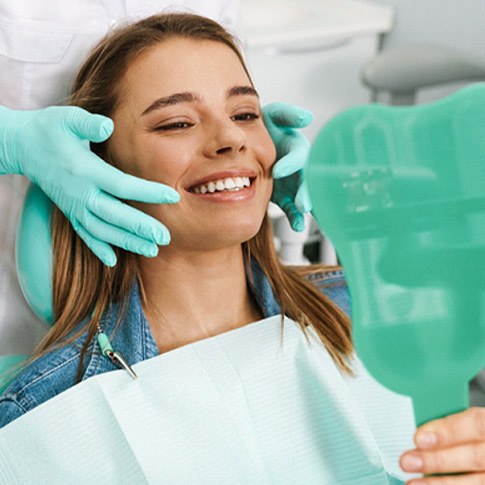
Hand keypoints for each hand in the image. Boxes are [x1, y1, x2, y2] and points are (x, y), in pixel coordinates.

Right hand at [0, 106, 179, 265]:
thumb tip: (109, 126)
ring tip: (151, 250)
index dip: (148, 192)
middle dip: (140, 228)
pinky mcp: (70, 212)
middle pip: (114, 215)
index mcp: (85, 170)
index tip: (173, 196)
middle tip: (165, 237)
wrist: (23, 146)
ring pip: (102, 230)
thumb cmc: (50, 129)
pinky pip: (84, 234)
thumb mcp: (67, 118)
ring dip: (126, 242)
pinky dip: (98, 248)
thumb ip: (88, 124)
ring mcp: (74, 206)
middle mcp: (80, 193)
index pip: (122, 185)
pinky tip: (112, 261)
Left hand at [263, 102, 312, 231]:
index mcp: (296, 149)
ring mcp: (294, 184)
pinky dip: (296, 217)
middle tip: (303, 203)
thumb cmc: (266, 129)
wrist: (251, 148)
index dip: (290, 163)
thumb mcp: (274, 117)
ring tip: (303, 213)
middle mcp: (299, 167)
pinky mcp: (288, 197)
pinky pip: (294, 208)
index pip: (298, 155)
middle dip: (306, 191)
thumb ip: (287, 114)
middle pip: (307, 179)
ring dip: (305, 205)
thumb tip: (306, 117)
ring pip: (304, 196)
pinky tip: (297, 225)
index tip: (278, 171)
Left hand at [400, 407, 484, 483]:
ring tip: (413, 483)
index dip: (448, 431)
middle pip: (475, 457)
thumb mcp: (477, 423)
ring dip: (442, 484)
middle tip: (407, 461)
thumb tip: (422, 430)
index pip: (477, 424)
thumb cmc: (481, 435)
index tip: (419, 438)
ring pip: (478, 483)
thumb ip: (457, 424)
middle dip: (438, 460)